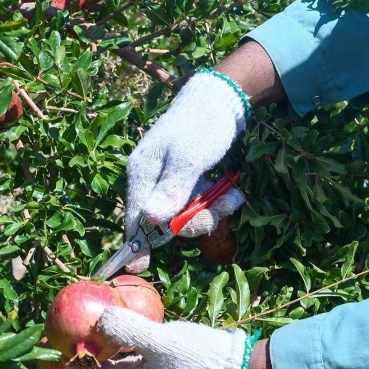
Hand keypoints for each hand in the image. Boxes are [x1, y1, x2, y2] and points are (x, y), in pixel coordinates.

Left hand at [68, 306, 247, 368]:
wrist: (237, 366)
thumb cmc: (197, 358)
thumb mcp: (159, 341)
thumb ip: (126, 329)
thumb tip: (96, 317)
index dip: (69, 357)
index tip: (51, 337)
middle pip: (100, 366)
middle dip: (84, 345)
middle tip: (67, 321)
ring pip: (116, 357)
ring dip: (103, 338)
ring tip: (88, 315)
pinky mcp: (162, 363)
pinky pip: (133, 350)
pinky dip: (123, 336)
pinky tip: (119, 316)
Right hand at [124, 71, 246, 272]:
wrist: (221, 99)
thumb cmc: (201, 124)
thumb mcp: (189, 157)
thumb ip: (172, 190)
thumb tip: (152, 220)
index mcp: (142, 172)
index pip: (136, 217)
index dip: (138, 244)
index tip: (138, 269)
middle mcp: (151, 181)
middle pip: (164, 223)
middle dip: (195, 220)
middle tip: (221, 208)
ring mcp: (168, 183)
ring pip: (185, 216)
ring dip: (211, 211)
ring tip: (232, 195)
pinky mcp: (185, 184)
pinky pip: (196, 206)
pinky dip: (216, 203)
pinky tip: (231, 191)